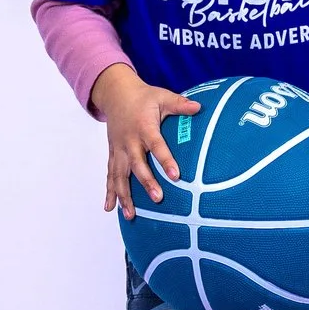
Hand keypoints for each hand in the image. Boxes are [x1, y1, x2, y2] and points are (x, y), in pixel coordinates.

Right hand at [91, 64, 200, 218]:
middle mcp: (129, 141)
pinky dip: (109, 192)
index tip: (176, 176)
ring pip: (120, 175)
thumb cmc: (143, 97)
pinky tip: (109, 208)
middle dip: (146, 182)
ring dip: (124, 196)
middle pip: (137, 165)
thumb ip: (180, 104)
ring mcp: (119, 150)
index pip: (156, 145)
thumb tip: (200, 108)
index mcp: (144, 127)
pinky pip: (110, 175)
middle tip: (158, 199)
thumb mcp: (163, 96)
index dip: (166, 160)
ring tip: (131, 215)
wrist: (116, 94)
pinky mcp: (113, 155)